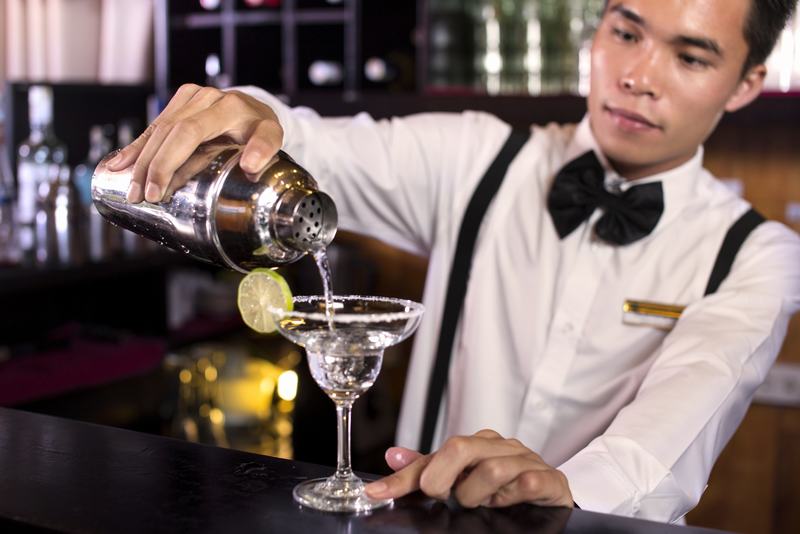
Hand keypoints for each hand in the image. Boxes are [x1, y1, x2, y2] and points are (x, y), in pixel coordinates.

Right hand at [106, 84, 283, 203]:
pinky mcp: (179, 102)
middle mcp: (203, 98)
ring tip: (129, 188)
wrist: (255, 108)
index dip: (167, 162)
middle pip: (167, 133)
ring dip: (139, 160)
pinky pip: (155, 127)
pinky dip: (138, 147)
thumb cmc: (260, 127)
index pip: (186, 133)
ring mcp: (189, 98)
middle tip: (139, 196)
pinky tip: (120, 163)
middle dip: (149, 167)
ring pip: (157, 130)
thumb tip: (251, 166)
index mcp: (225, 107)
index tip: (157, 190)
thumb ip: (265, 148)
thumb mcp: (272, 135)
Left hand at [364, 429, 573, 508]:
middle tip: (441, 495)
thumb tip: (391, 456)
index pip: (433, 456)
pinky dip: (512, 495)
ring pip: (492, 467)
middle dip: (441, 477)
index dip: (404, 477)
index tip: (376, 493)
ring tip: (479, 503)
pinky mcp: (549, 479)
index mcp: (477, 444)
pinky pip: (528, 482)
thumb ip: (429, 468)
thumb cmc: (505, 484)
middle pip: (460, 447)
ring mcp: (526, 461)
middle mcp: (500, 446)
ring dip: (477, 492)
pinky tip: (507, 502)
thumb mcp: (464, 477)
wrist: (553, 493)